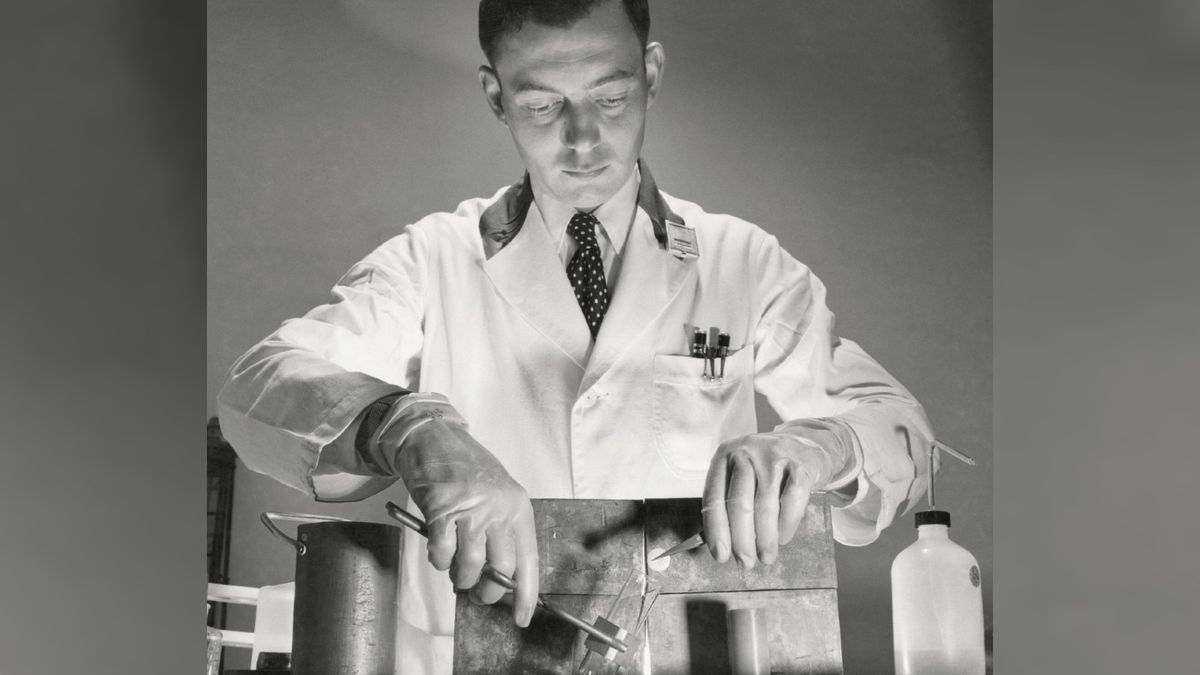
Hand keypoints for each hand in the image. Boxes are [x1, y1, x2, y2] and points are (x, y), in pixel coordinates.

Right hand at [388, 417, 538, 626]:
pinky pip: (442, 554)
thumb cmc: (465, 468)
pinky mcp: (442, 510)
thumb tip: (498, 578)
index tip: (523, 618)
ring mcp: (471, 509)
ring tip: (455, 571)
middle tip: (476, 593)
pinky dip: (438, 561)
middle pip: (501, 570)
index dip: (526, 595)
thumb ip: (500, 532)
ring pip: (471, 566)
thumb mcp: (496, 496)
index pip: (529, 562)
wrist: (433, 437)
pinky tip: (438, 550)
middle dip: (488, 592)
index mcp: (518, 507)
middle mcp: (500, 509)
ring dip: (460, 578)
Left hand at [702, 432, 844, 567]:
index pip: (714, 497)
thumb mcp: (741, 475)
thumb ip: (730, 503)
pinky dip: (786, 525)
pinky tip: (782, 537)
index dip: (716, 529)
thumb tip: (724, 547)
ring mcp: (774, 456)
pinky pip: (792, 502)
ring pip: (766, 506)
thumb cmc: (765, 469)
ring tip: (766, 557)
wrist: (806, 445)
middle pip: (740, 503)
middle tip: (746, 562)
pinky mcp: (801, 465)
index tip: (720, 555)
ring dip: (765, 539)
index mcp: (724, 456)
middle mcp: (746, 452)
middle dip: (742, 540)